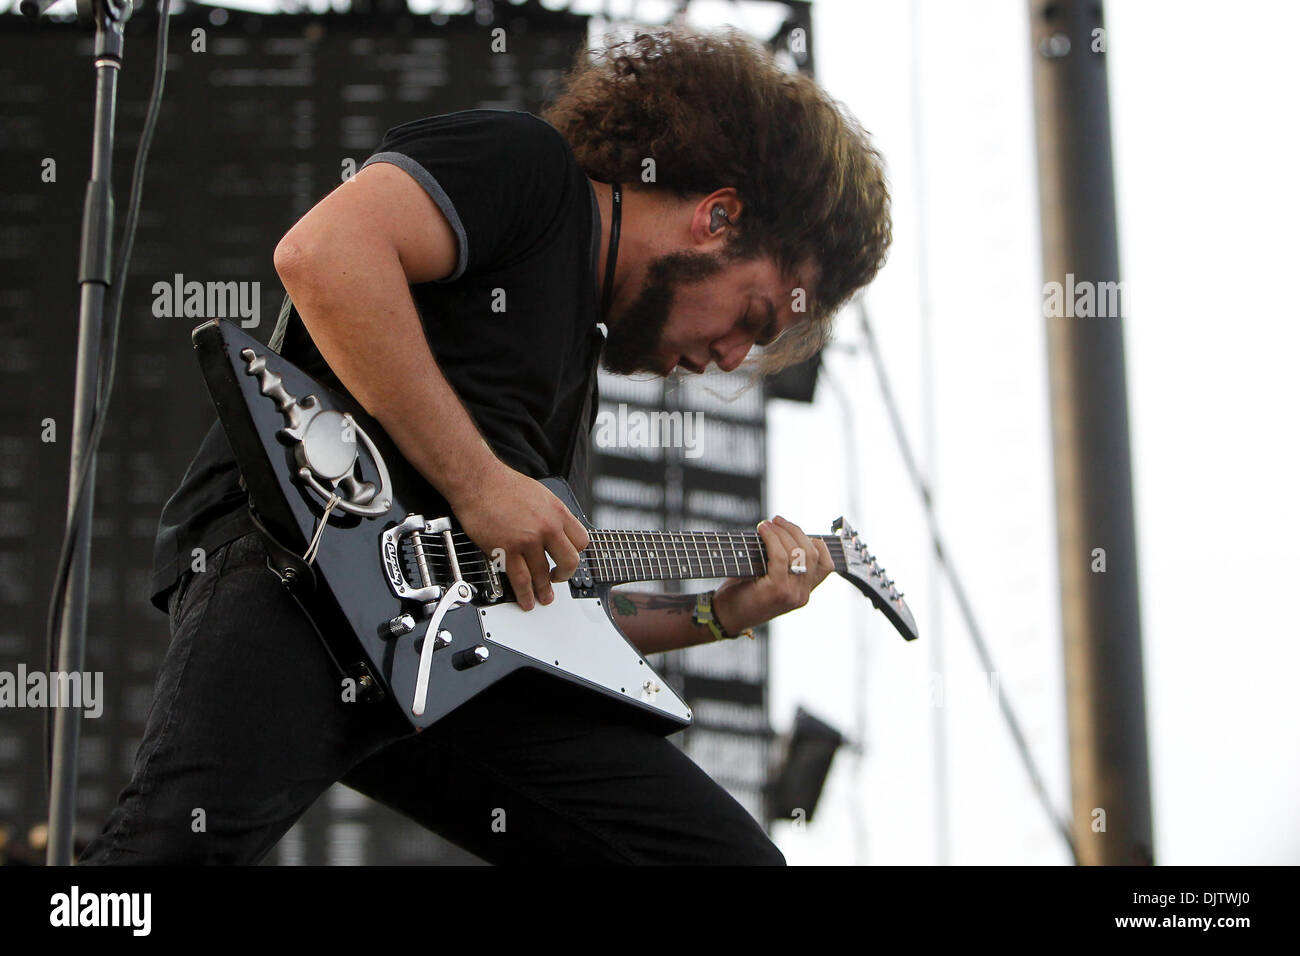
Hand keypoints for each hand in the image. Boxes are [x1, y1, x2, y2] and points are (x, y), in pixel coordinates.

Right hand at [448, 462, 589, 610]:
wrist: (478, 481)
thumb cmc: (503, 484)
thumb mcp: (540, 494)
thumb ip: (550, 514)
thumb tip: (555, 530)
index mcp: (557, 512)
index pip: (580, 541)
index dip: (575, 553)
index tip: (568, 559)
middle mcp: (547, 527)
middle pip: (569, 561)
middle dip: (565, 575)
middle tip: (558, 579)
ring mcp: (528, 541)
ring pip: (544, 575)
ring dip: (544, 590)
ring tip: (544, 598)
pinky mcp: (507, 550)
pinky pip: (520, 579)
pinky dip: (525, 593)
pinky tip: (527, 599)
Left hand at [713, 515, 832, 633]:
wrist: (724, 617)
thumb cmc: (742, 594)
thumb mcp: (770, 580)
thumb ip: (784, 564)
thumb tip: (784, 531)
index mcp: (803, 593)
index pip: (826, 566)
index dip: (816, 543)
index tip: (795, 532)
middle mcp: (802, 595)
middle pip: (812, 553)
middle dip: (796, 531)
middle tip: (777, 520)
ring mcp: (791, 594)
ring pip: (799, 552)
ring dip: (783, 531)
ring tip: (767, 524)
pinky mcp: (777, 590)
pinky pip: (780, 556)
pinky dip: (772, 538)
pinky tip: (762, 530)